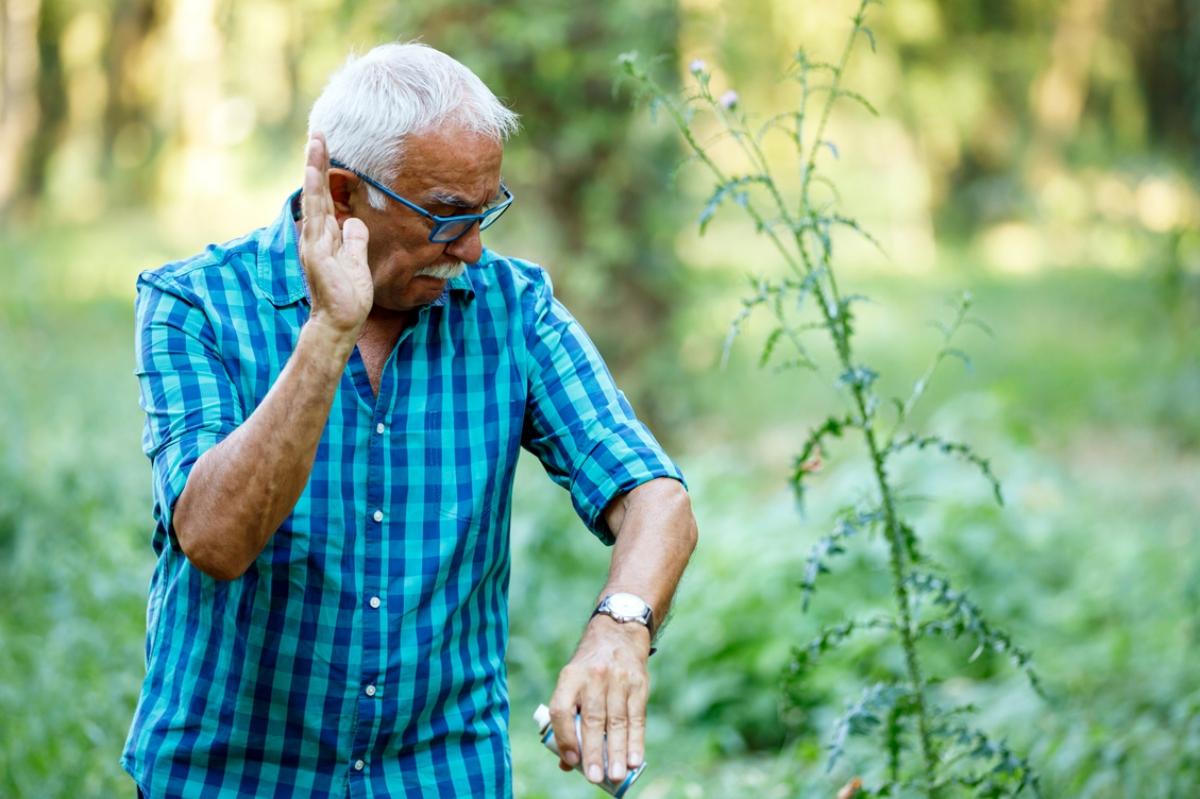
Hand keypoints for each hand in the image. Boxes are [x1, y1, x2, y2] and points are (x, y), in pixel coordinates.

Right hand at [299, 132, 372, 335]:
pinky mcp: (317, 250)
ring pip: (315, 198)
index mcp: (327, 235)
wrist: (341, 321)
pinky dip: (315, 194)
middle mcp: (317, 234)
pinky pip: (317, 217)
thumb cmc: (349, 295)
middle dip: (318, 162)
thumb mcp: (357, 260)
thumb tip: (355, 221)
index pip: (327, 197)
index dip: (327, 174)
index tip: (328, 148)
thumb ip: (355, 240)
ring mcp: (314, 241)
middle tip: (319, 132)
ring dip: (314, 170)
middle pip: (318, 191)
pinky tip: (314, 175)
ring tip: (316, 143)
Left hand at [548, 616, 650, 783]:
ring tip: (616, 775)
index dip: (564, 736)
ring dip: (617, 752)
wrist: (619, 632)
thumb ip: (568, 718)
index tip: (570, 760)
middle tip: (594, 777)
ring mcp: (618, 679)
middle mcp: (593, 677)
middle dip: (594, 751)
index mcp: (570, 676)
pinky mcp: (639, 684)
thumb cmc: (590, 668)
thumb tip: (567, 762)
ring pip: (616, 721)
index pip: (561, 709)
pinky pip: (637, 717)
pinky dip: (636, 741)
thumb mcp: (572, 681)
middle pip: (592, 719)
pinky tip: (635, 760)